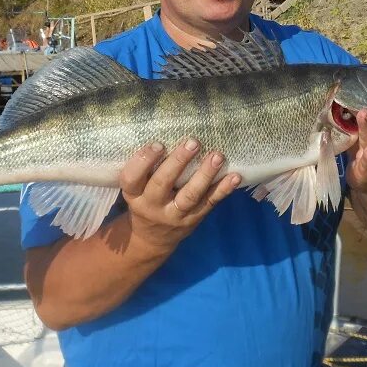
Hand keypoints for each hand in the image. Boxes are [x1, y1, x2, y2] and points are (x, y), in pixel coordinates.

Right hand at [120, 138, 240, 252]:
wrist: (153, 237)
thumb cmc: (144, 198)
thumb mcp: (136, 187)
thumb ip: (146, 167)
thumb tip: (165, 128)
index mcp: (133, 193)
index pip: (131, 178)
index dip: (144, 161)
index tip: (158, 144)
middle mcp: (152, 205)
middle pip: (162, 184)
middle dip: (178, 162)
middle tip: (193, 142)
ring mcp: (174, 214)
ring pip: (189, 195)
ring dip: (205, 175)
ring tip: (217, 156)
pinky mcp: (194, 218)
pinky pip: (209, 203)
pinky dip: (223, 189)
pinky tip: (235, 176)